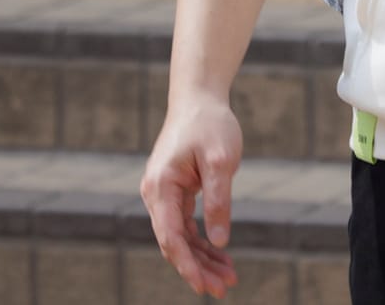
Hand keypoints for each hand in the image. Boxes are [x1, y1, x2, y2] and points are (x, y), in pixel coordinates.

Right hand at [141, 95, 243, 297]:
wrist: (199, 99)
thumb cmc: (210, 125)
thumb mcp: (221, 161)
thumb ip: (218, 201)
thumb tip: (219, 240)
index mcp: (160, 187)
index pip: (170, 237)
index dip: (187, 265)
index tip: (204, 286)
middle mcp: (156, 194)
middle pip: (174, 243)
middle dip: (198, 268)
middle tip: (225, 288)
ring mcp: (163, 195)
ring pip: (180, 238)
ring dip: (202, 258)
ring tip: (228, 277)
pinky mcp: (174, 193)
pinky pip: (185, 225)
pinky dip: (202, 241)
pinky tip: (220, 255)